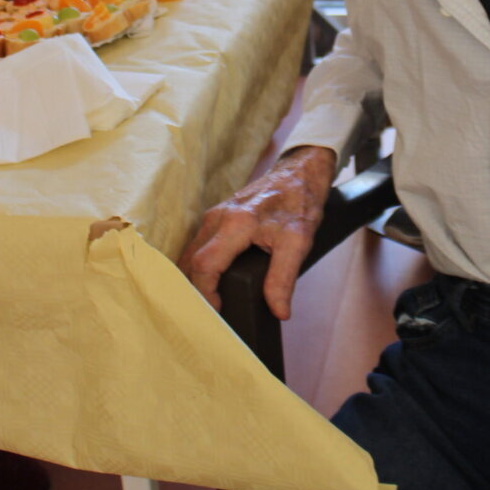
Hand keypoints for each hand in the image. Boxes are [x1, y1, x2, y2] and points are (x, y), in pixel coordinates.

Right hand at [181, 146, 336, 319]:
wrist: (299, 173)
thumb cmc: (299, 203)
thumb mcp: (299, 242)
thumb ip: (284, 277)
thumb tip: (279, 311)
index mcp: (235, 224)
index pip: (204, 265)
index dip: (204, 294)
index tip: (215, 314)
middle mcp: (217, 218)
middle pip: (190, 261)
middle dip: (193, 291)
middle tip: (206, 317)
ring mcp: (214, 215)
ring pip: (190, 252)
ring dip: (193, 279)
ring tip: (206, 305)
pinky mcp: (217, 216)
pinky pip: (198, 244)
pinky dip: (197, 266)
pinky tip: (207, 282)